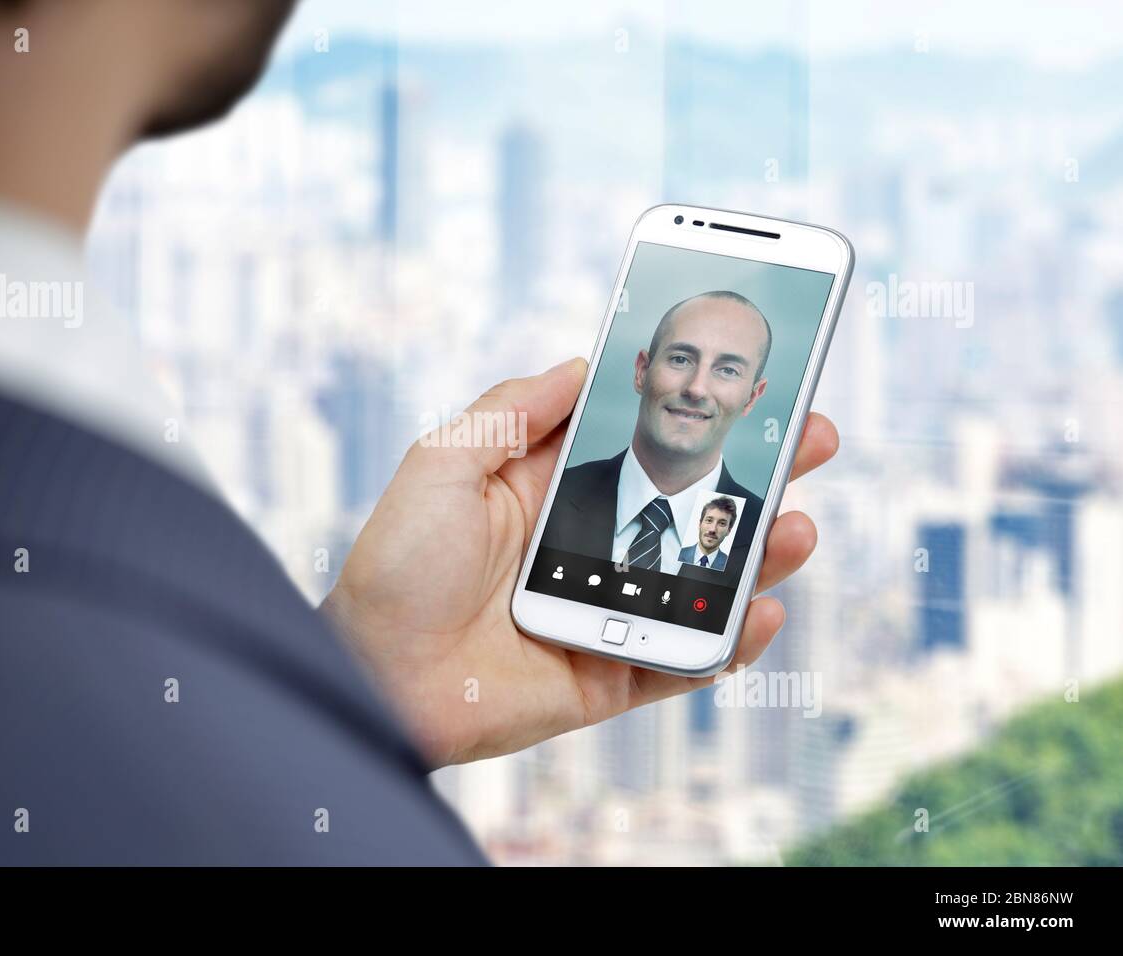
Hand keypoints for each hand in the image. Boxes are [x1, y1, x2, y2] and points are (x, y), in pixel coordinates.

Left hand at [321, 358, 838, 767]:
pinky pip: (683, 660)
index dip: (690, 415)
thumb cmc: (396, 568)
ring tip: (796, 524)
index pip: (636, 443)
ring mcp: (604, 611)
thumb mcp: (443, 465)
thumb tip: (581, 364)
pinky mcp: (609, 674)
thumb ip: (511, 412)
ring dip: (756, 553)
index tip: (746, 382)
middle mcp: (584, 546)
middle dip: (751, 472)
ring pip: (698, 578)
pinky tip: (761, 610)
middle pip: (686, 504)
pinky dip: (727, 641)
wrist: (376, 677)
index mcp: (547, 490)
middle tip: (812, 437)